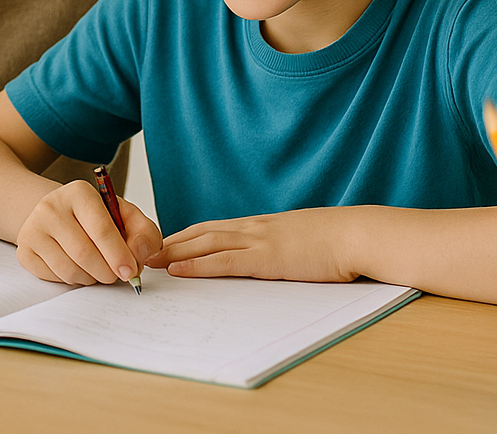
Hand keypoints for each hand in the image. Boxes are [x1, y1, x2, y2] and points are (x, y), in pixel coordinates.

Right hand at [14, 181, 161, 286]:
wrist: (59, 216)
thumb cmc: (97, 219)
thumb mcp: (126, 217)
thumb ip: (144, 233)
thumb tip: (137, 255)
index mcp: (79, 192)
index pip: (101, 228)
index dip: (119, 255)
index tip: (130, 272)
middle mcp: (51, 206)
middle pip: (84, 253)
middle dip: (107, 272)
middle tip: (116, 276)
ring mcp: (33, 228)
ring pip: (69, 270)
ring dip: (91, 279)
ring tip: (98, 269)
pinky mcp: (24, 250)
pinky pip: (54, 278)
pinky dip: (73, 280)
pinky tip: (78, 267)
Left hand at [146, 206, 364, 281]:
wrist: (356, 235)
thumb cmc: (336, 241)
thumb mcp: (300, 239)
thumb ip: (280, 245)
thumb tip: (272, 256)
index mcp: (260, 226)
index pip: (212, 228)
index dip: (185, 236)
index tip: (162, 242)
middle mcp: (253, 228)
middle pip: (200, 233)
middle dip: (169, 242)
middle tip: (140, 250)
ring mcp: (258, 241)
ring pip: (205, 244)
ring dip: (173, 253)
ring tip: (148, 261)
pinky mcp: (267, 259)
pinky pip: (225, 262)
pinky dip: (198, 266)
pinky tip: (179, 271)